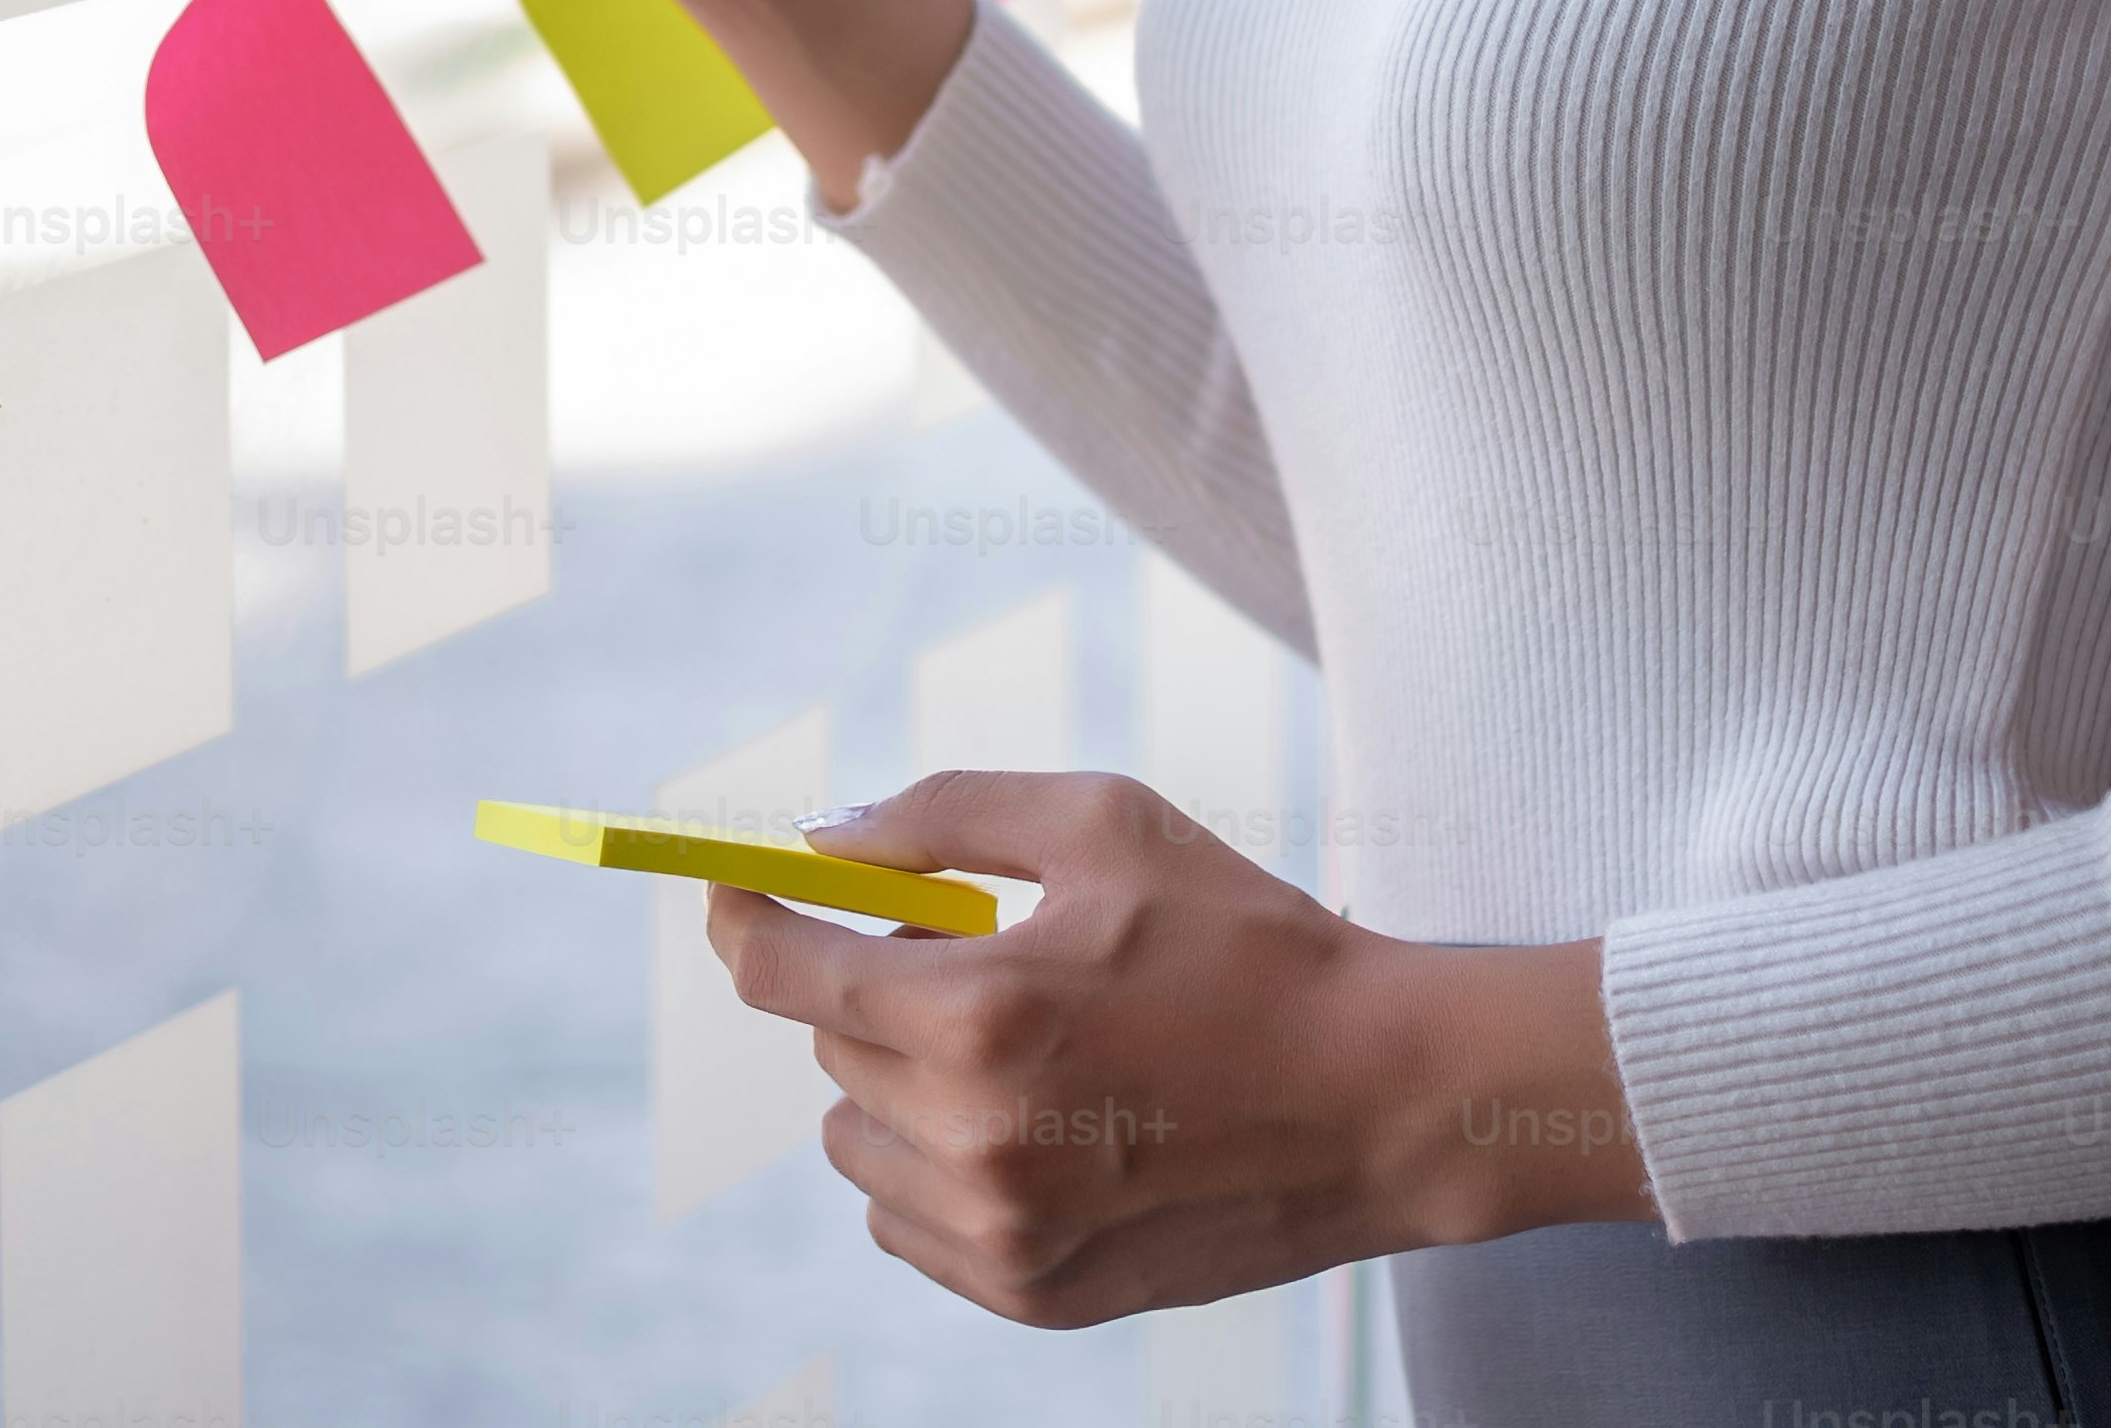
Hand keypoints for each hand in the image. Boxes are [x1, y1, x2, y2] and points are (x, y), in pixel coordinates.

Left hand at [703, 771, 1655, 1324]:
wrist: (1385, 1100)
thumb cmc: (1253, 944)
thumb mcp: (1108, 825)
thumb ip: (947, 814)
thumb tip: (826, 838)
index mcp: (981, 1013)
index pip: (784, 974)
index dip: (741, 917)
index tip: (726, 885)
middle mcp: (972, 1138)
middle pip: (831, 1047)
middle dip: (882, 987)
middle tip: (989, 956)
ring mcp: (999, 1233)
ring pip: (859, 1138)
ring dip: (903, 1083)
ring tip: (1028, 1050)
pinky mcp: (1032, 1295)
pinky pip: (904, 1218)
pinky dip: (937, 1164)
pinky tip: (1042, 1126)